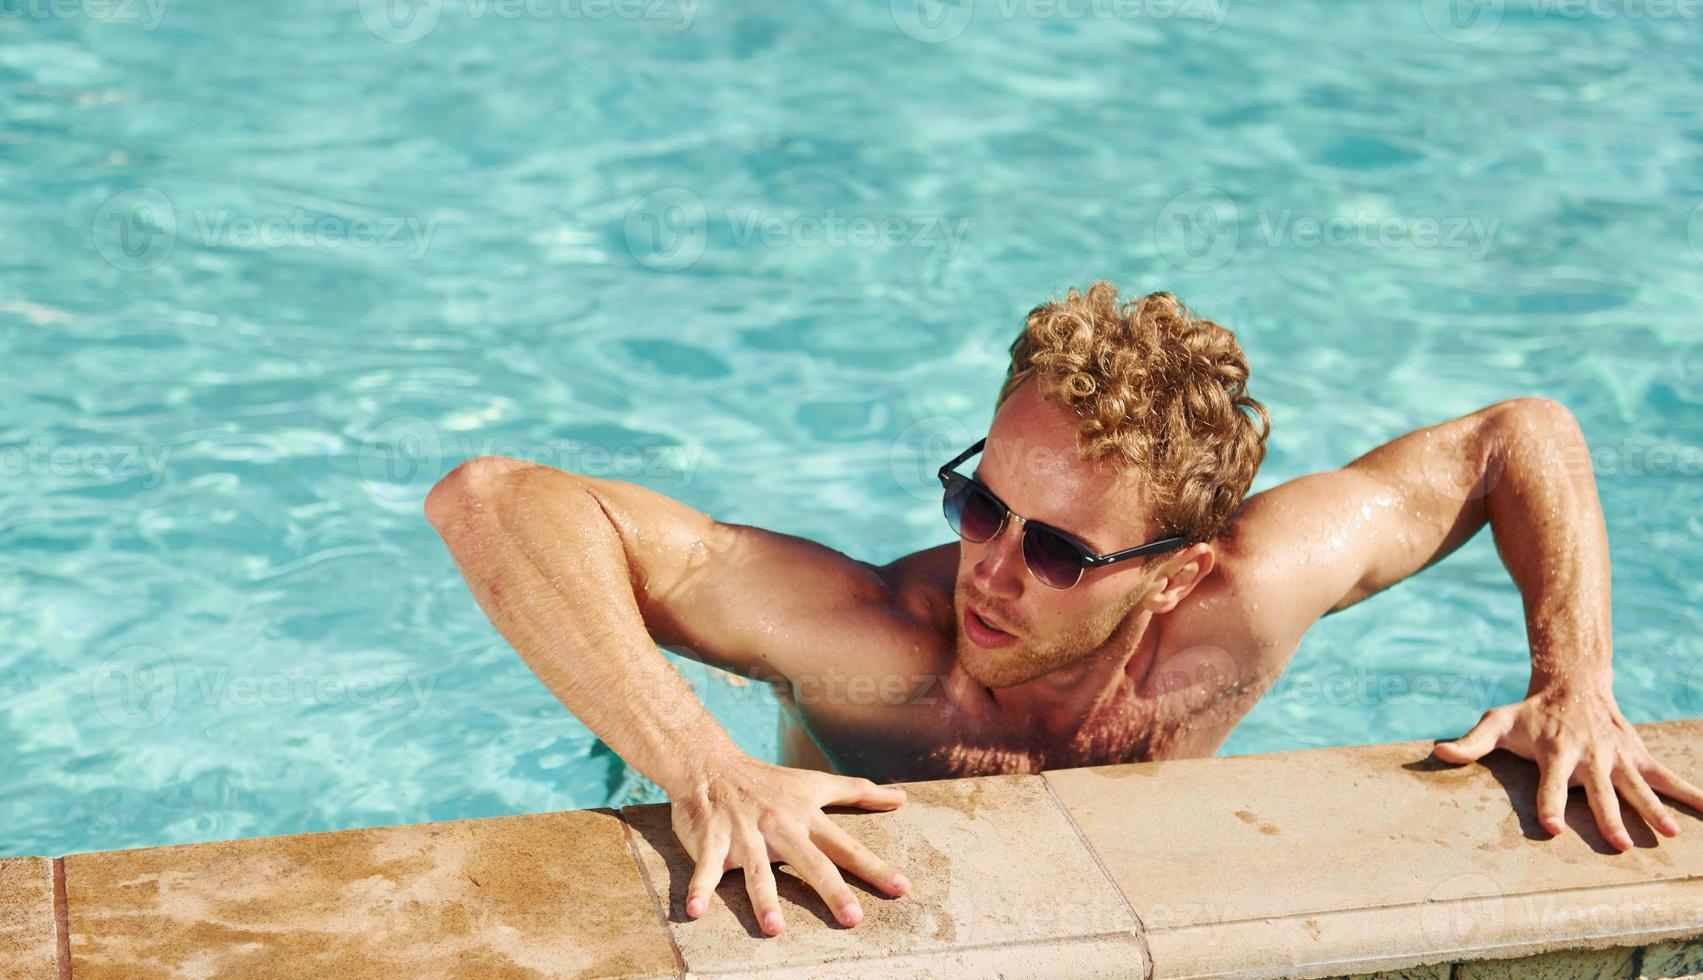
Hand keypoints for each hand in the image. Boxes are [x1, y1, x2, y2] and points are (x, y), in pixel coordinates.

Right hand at [668, 755, 909, 934]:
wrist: (710, 765)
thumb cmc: (769, 781)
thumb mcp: (815, 783)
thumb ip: (858, 792)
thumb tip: (901, 798)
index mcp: (806, 818)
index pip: (846, 846)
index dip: (874, 867)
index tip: (902, 888)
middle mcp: (780, 827)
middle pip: (811, 862)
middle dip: (832, 890)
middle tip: (853, 918)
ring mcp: (745, 834)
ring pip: (757, 870)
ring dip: (764, 899)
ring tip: (774, 930)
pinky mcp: (712, 840)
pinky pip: (706, 867)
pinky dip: (699, 888)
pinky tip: (695, 911)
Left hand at [1432, 683, 1702, 850]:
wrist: (1573, 681)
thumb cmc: (1531, 712)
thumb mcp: (1496, 721)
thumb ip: (1470, 742)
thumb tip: (1437, 752)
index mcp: (1555, 752)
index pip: (1549, 783)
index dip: (1549, 804)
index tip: (1553, 828)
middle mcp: (1590, 755)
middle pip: (1599, 790)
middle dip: (1609, 816)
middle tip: (1618, 845)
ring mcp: (1618, 756)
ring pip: (1638, 785)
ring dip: (1654, 809)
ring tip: (1671, 834)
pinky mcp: (1638, 755)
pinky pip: (1668, 776)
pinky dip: (1691, 793)